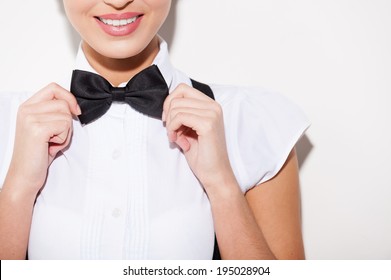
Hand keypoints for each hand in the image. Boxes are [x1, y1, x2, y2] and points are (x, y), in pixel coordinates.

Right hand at [4, 83, 80, 197]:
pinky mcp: (37, 129)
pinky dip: (64, 139)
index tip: (75, 111)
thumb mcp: (46, 128)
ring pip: (66, 115)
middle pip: (63, 102)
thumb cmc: (37, 154)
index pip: (54, 88)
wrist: (25, 175)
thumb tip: (74, 105)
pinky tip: (52, 146)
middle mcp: (26, 109)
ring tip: (52, 142)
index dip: (69, 97)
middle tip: (56, 136)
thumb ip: (55, 113)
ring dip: (66, 132)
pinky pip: (65, 126)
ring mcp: (30, 118)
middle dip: (67, 121)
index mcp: (27, 106)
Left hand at [163, 83, 235, 191]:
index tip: (168, 120)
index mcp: (210, 105)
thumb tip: (167, 105)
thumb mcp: (189, 129)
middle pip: (177, 97)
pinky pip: (179, 117)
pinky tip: (179, 142)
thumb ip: (182, 114)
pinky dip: (172, 129)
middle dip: (168, 115)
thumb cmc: (202, 155)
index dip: (170, 102)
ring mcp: (212, 114)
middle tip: (172, 132)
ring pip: (176, 107)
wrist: (215, 174)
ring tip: (177, 139)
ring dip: (170, 125)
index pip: (183, 88)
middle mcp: (213, 106)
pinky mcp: (207, 124)